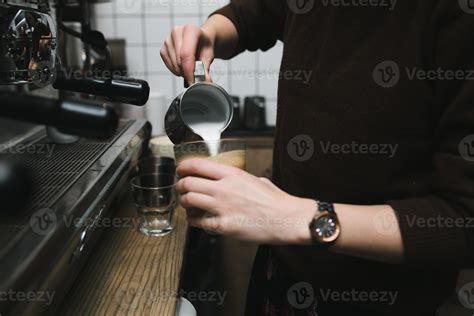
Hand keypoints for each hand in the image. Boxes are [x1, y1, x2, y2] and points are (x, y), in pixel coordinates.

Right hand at [160, 24, 214, 83]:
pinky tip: (183, 66)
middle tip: (195, 74)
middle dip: (187, 72)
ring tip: (190, 67)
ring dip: (182, 72)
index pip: (186, 54)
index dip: (189, 71)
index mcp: (190, 29)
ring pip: (174, 65)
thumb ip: (206, 68)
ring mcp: (168, 40)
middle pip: (179, 60)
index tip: (193, 81)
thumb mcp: (209, 55)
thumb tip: (205, 81)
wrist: (200, 41)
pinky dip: (176, 70)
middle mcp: (177, 32)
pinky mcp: (163, 49)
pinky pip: (168, 65)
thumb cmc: (204, 46)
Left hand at [176, 159, 315, 244]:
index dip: (184, 167)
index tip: (180, 170)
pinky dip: (193, 220)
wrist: (287, 219)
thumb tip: (228, 180)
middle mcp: (224, 189)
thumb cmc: (275, 201)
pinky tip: (195, 220)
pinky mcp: (223, 225)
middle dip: (180, 186)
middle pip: (188, 183)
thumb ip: (238, 179)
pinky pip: (199, 222)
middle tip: (180, 188)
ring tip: (187, 204)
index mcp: (232, 175)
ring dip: (184, 202)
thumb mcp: (256, 179)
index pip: (198, 165)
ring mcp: (222, 207)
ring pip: (189, 201)